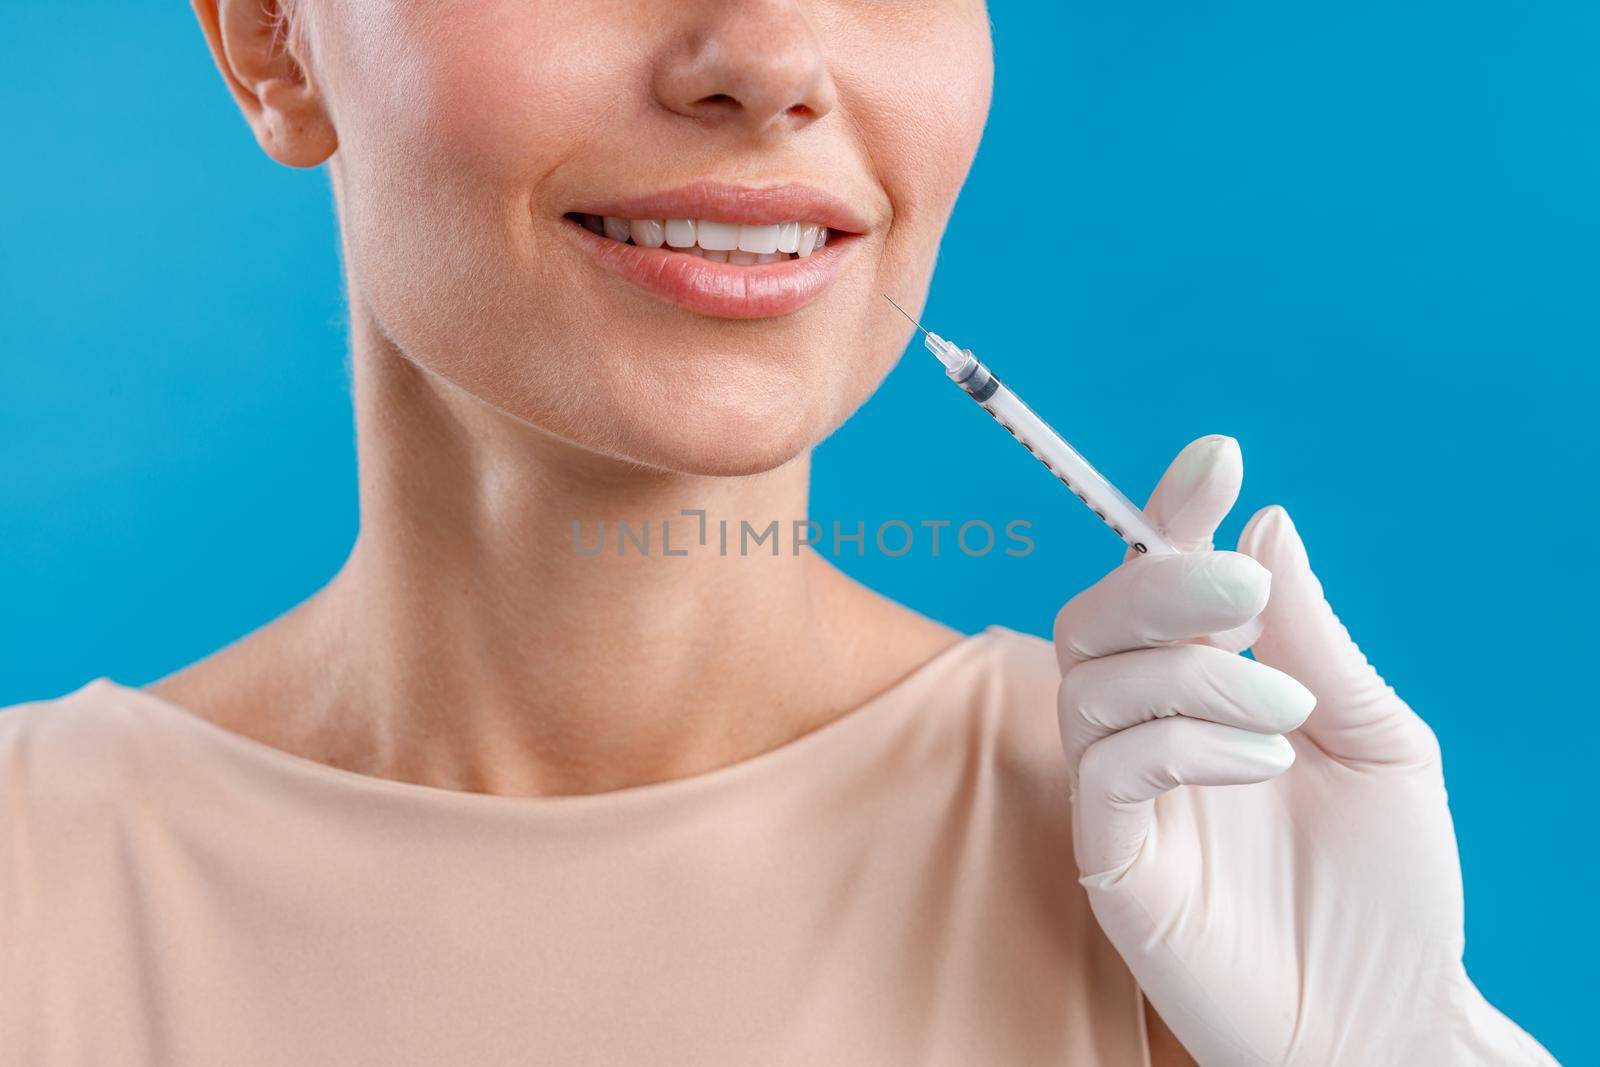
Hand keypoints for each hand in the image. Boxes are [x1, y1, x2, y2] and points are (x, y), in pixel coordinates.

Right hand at [1056, 436, 1555, 1065]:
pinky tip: (1262, 762)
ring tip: (1289, 711)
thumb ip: (1317, 637)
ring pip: (1091, 682)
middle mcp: (1152, 725)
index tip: (1220, 460)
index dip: (1174, 512)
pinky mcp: (1110, 857)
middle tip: (1246, 595)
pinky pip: (1105, 768)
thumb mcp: (1382, 739)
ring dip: (1190, 674)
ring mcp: (1124, 792)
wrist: (1384, 1020)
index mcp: (1210, 684)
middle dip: (1163, 586)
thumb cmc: (1391, 885)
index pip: (1160, 580)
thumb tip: (1268, 526)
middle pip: (1095, 617)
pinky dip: (1178, 742)